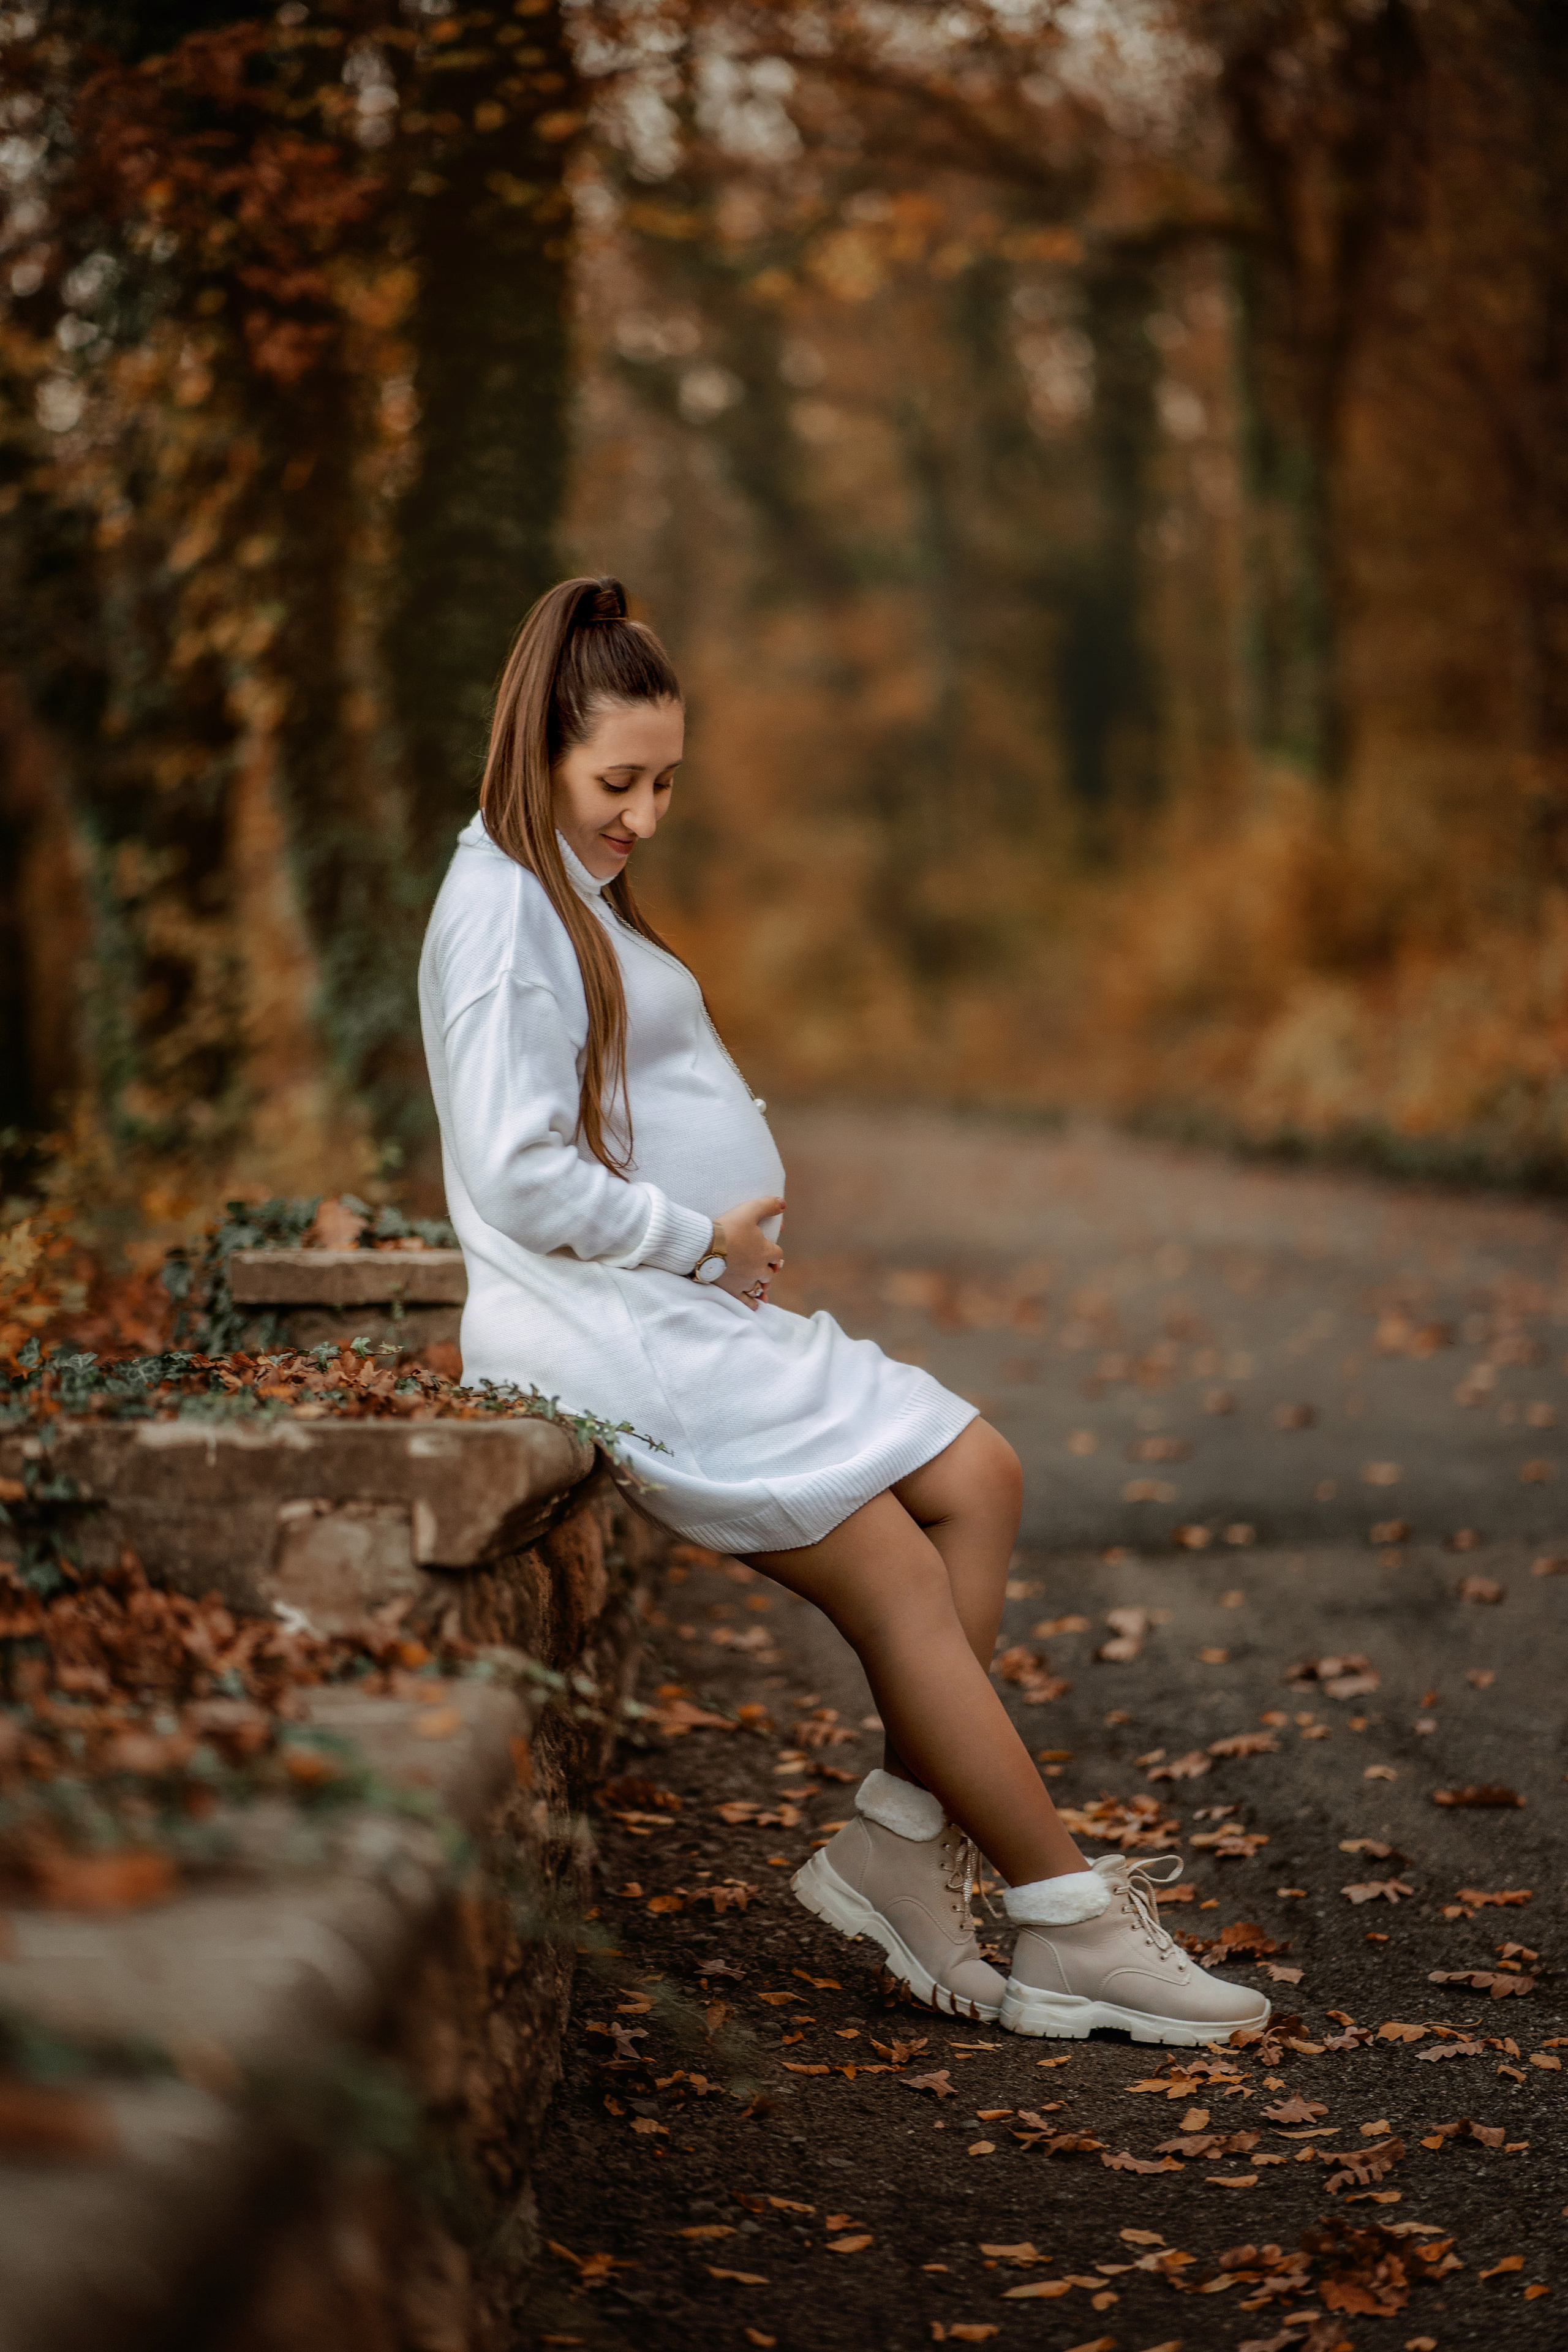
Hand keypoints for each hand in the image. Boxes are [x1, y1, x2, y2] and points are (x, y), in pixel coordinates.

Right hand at [713, 1196, 784, 1310]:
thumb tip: (783, 1203)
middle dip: (768, 1269)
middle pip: (770, 1273)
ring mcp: (746, 1281)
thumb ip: (767, 1206)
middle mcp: (759, 1269)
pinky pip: (746, 1300)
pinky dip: (753, 1303)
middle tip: (764, 1267)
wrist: (704, 1247)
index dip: (774, 1253)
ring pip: (760, 1287)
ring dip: (762, 1284)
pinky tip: (756, 1304)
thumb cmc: (727, 1228)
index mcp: (765, 1252)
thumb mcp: (748, 1210)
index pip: (778, 1255)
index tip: (769, 1251)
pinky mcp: (733, 1290)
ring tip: (762, 1285)